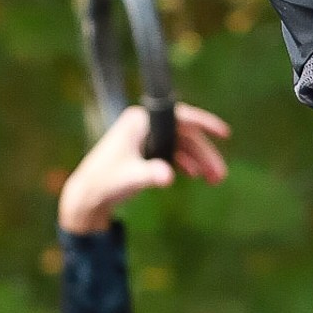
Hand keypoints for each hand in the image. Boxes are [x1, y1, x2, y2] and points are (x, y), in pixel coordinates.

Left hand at [57, 105, 230, 235]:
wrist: (88, 196)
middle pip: (184, 134)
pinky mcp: (145, 150)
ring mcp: (145, 137)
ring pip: (181, 145)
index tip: (225, 133)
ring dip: (199, 161)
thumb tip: (167, 176)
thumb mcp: (130, 178)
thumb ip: (150, 174)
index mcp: (139, 120)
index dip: (204, 123)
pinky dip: (186, 163)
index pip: (178, 116)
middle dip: (204, 154)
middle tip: (220, 174)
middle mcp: (144, 124)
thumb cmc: (105, 182)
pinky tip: (196, 175)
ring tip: (215, 180)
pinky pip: (173, 152)